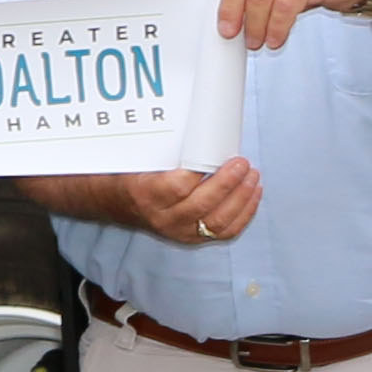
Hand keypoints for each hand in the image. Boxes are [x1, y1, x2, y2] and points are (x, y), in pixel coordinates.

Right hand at [125, 158, 263, 243]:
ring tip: (253, 177)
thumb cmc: (133, 175)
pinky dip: (244, 215)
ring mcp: (179, 231)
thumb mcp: (141, 160)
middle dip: (228, 183)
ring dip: (241, 199)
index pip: (178, 186)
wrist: (118, 204)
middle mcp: (163, 217)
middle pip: (202, 204)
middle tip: (242, 163)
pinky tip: (253, 196)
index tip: (217, 154)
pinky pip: (225, 232)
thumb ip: (167, 152)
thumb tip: (203, 133)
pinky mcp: (192, 238)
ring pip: (217, 221)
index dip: (201, 172)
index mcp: (146, 193)